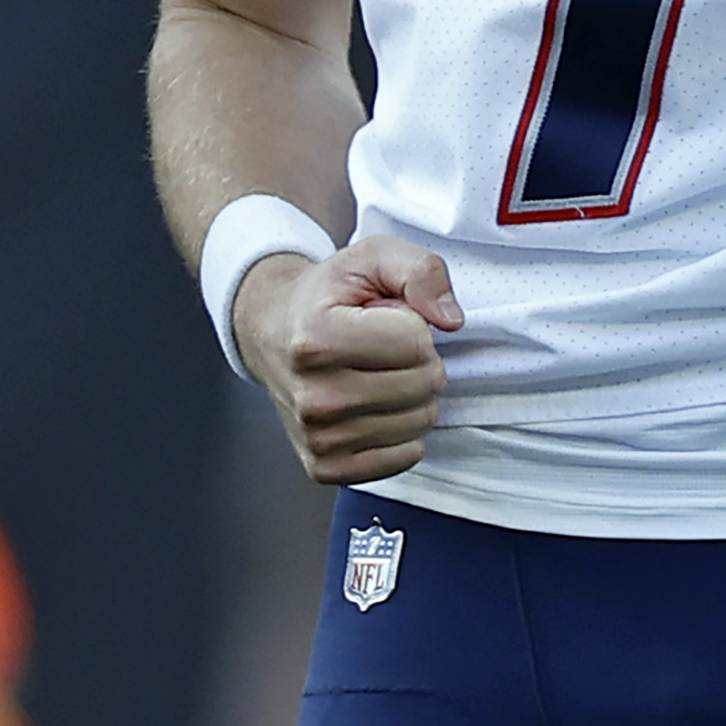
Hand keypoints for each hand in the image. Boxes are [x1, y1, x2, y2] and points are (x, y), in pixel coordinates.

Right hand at [234, 235, 464, 485]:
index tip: (384, 317)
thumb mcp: (372, 257)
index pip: (417, 341)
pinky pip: (405, 457)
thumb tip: (451, 320)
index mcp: (317, 339)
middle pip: (423, 384)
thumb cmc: (328, 297)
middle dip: (419, 359)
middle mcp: (313, 396)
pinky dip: (404, 431)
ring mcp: (319, 438)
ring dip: (412, 395)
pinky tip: (377, 407)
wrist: (274, 334)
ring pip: (420, 422)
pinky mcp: (326, 467)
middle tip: (383, 347)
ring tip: (376, 373)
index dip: (414, 323)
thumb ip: (420, 271)